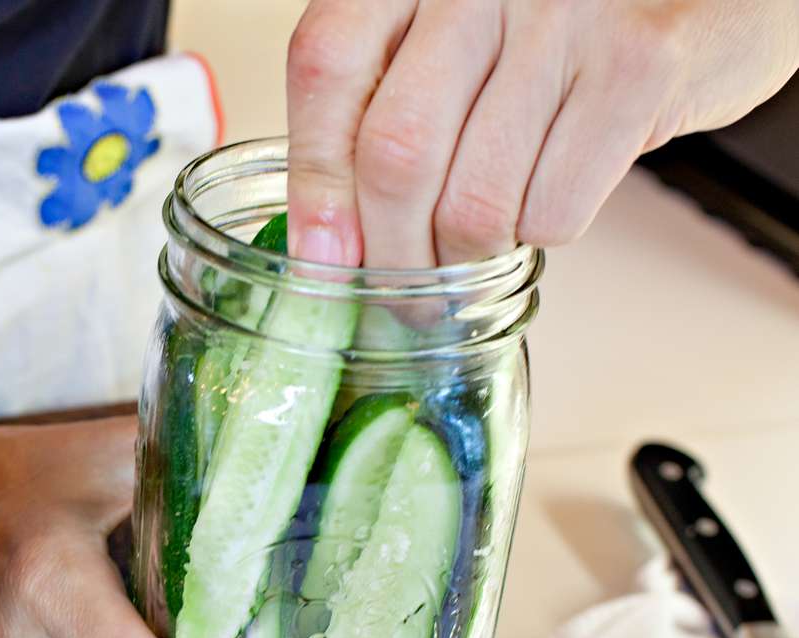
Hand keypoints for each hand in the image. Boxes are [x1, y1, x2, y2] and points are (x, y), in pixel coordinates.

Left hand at [284, 0, 798, 266]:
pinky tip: (545, 198)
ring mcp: (564, 15)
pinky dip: (539, 234)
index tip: (320, 254)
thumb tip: (326, 242)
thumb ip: (380, 107)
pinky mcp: (639, 65)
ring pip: (473, 203)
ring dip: (465, 259)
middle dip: (390, 253)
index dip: (314, 176)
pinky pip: (554, 208)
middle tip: (400, 295)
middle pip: (395, 152)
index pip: (328, 64)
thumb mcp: (450, 42)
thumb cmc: (560, 25)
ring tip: (473, 251)